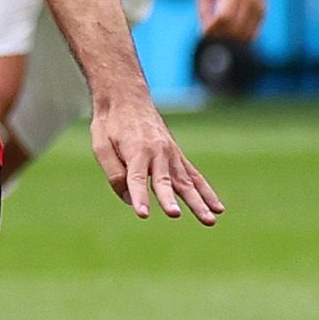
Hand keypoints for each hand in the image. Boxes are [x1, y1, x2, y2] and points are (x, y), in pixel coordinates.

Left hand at [88, 98, 222, 224]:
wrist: (127, 98)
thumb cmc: (110, 124)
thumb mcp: (101, 146)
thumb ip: (114, 173)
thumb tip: (130, 200)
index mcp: (135, 150)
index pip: (135, 178)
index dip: (139, 196)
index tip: (142, 213)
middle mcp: (157, 152)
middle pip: (164, 181)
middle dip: (169, 199)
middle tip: (175, 214)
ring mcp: (171, 154)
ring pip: (186, 182)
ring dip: (198, 202)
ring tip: (210, 221)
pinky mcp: (178, 155)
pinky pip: (195, 176)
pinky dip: (206, 192)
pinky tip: (217, 208)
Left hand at [194, 0, 270, 43]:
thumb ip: (203, 8)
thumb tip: (203, 31)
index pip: (224, 17)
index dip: (213, 29)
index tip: (204, 34)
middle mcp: (247, 0)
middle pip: (235, 29)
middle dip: (221, 38)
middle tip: (210, 40)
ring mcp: (257, 7)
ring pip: (246, 34)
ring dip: (231, 41)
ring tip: (220, 39)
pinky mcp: (263, 12)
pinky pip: (253, 33)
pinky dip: (242, 39)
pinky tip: (232, 38)